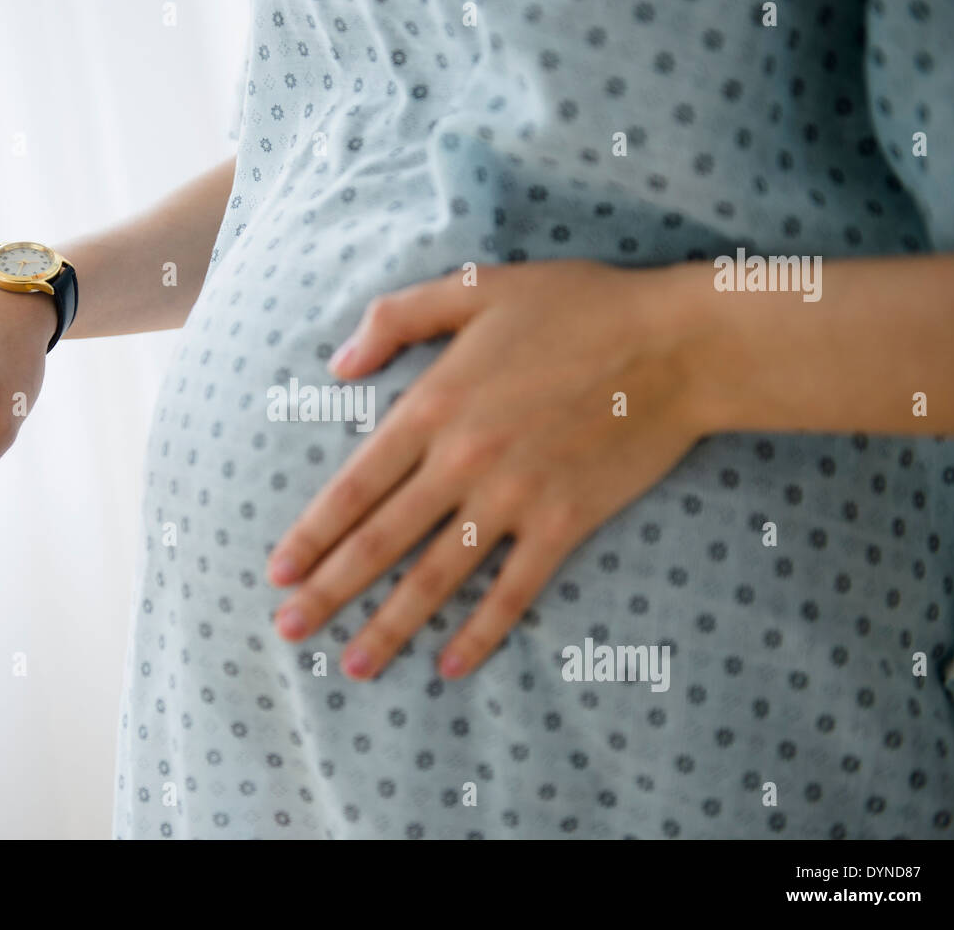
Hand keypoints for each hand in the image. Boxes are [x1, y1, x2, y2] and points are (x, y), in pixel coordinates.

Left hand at [267, 260, 715, 679]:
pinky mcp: (564, 524)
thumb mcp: (475, 287)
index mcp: (432, 407)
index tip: (277, 573)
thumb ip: (396, 318)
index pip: (353, 488)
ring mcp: (513, 499)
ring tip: (351, 666)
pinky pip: (513, 591)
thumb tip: (338, 366)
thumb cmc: (574, 307)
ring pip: (436, 578)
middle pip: (380, 543)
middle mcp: (462, 463)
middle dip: (328, 593)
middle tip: (289, 631)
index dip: (310, 535)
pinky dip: (482, 633)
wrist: (675, 344)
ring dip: (389, 626)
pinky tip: (451, 666)